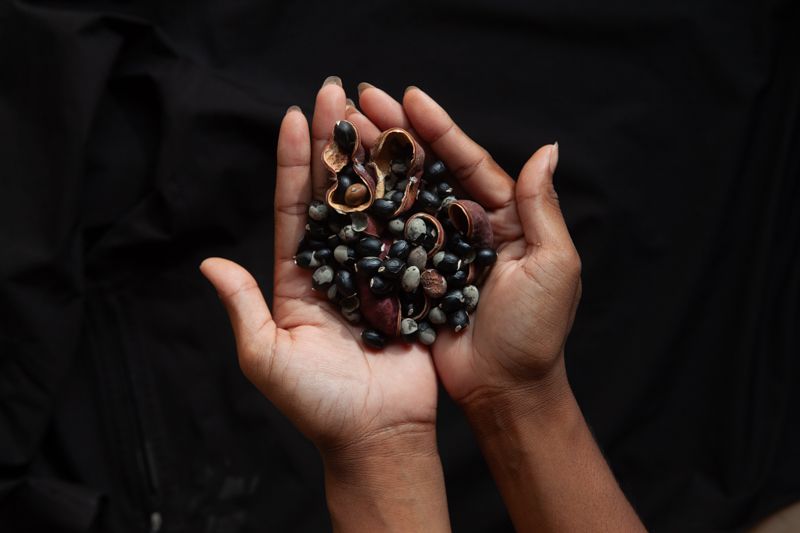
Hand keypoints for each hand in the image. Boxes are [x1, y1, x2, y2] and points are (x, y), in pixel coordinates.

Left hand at [200, 79, 438, 456]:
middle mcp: (339, 267)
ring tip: (376, 110)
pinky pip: (414, 233)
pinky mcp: (413, 283)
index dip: (294, 165)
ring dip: (375, 158)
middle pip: (336, 196)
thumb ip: (243, 306)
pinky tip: (417, 157)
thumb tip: (208, 264)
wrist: (378, 436)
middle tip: (336, 91)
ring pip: (376, 204)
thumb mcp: (267, 356)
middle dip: (335, 145)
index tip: (294, 118)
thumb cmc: (317, 405)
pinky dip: (414, 195)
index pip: (294, 210)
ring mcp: (379, 272)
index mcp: (300, 279)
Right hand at [347, 84, 581, 409]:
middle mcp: (469, 225)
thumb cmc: (535, 333)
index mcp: (505, 217)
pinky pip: (389, 236)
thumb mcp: (553, 267)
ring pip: (405, 196)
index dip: (439, 129)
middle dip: (398, 134)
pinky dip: (368, 211)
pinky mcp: (415, 275)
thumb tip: (547, 150)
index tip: (409, 97)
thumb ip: (541, 209)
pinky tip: (343, 187)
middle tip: (362, 100)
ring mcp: (438, 249)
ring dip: (377, 163)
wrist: (506, 391)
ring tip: (346, 131)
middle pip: (429, 170)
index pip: (469, 162)